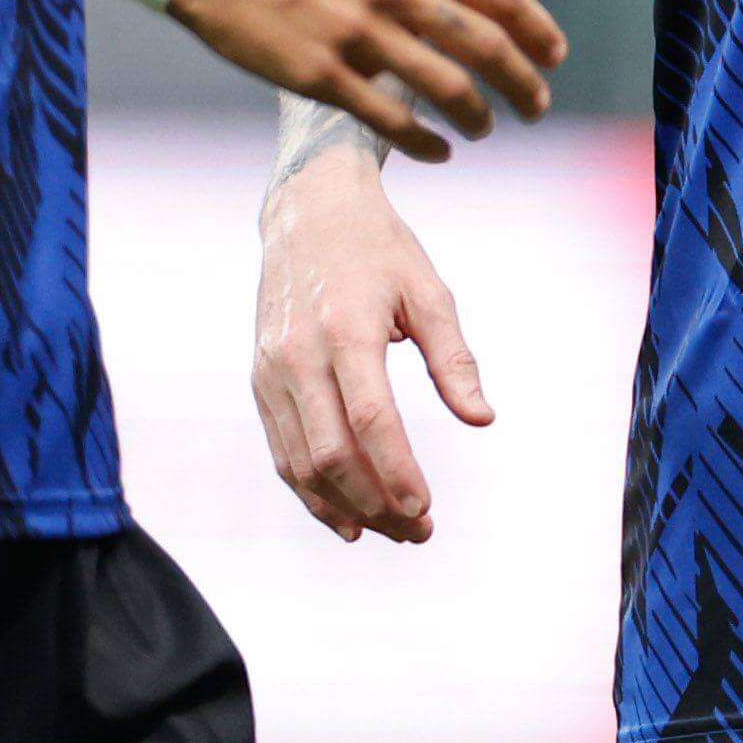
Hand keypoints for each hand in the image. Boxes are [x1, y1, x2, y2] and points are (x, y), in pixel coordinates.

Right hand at [168, 0, 566, 163]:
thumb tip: (464, 0)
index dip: (537, 28)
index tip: (555, 54)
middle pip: (486, 45)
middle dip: (524, 82)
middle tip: (537, 105)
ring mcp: (359, 34)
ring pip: (448, 88)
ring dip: (479, 117)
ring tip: (487, 128)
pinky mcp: (322, 74)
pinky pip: (393, 121)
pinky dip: (428, 143)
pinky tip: (440, 152)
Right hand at [252, 152, 490, 543]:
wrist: (309, 211)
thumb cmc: (378, 250)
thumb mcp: (427, 290)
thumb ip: (454, 358)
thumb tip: (483, 419)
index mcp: (346, 329)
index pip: (371, 419)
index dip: (397, 471)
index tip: (425, 508)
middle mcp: (300, 355)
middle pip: (332, 453)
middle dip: (376, 503)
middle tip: (418, 531)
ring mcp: (273, 371)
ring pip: (301, 462)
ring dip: (345, 506)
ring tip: (388, 531)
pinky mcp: (260, 380)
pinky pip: (284, 450)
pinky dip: (311, 491)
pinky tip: (346, 516)